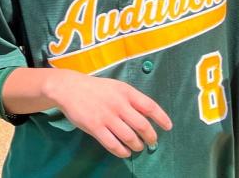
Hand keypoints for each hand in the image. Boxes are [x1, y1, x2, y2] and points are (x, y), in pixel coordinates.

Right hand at [47, 70, 171, 157]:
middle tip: (152, 142)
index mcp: (126, 92)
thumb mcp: (117, 87)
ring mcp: (107, 116)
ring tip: (138, 147)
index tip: (168, 127)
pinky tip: (125, 152)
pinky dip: (122, 151)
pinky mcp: (95, 127)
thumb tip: (148, 115)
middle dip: (150, 137)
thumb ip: (131, 99)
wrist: (70, 88)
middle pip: (142, 125)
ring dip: (137, 145)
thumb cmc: (97, 88)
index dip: (161, 118)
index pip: (150, 106)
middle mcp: (119, 104)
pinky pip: (113, 144)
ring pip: (129, 137)